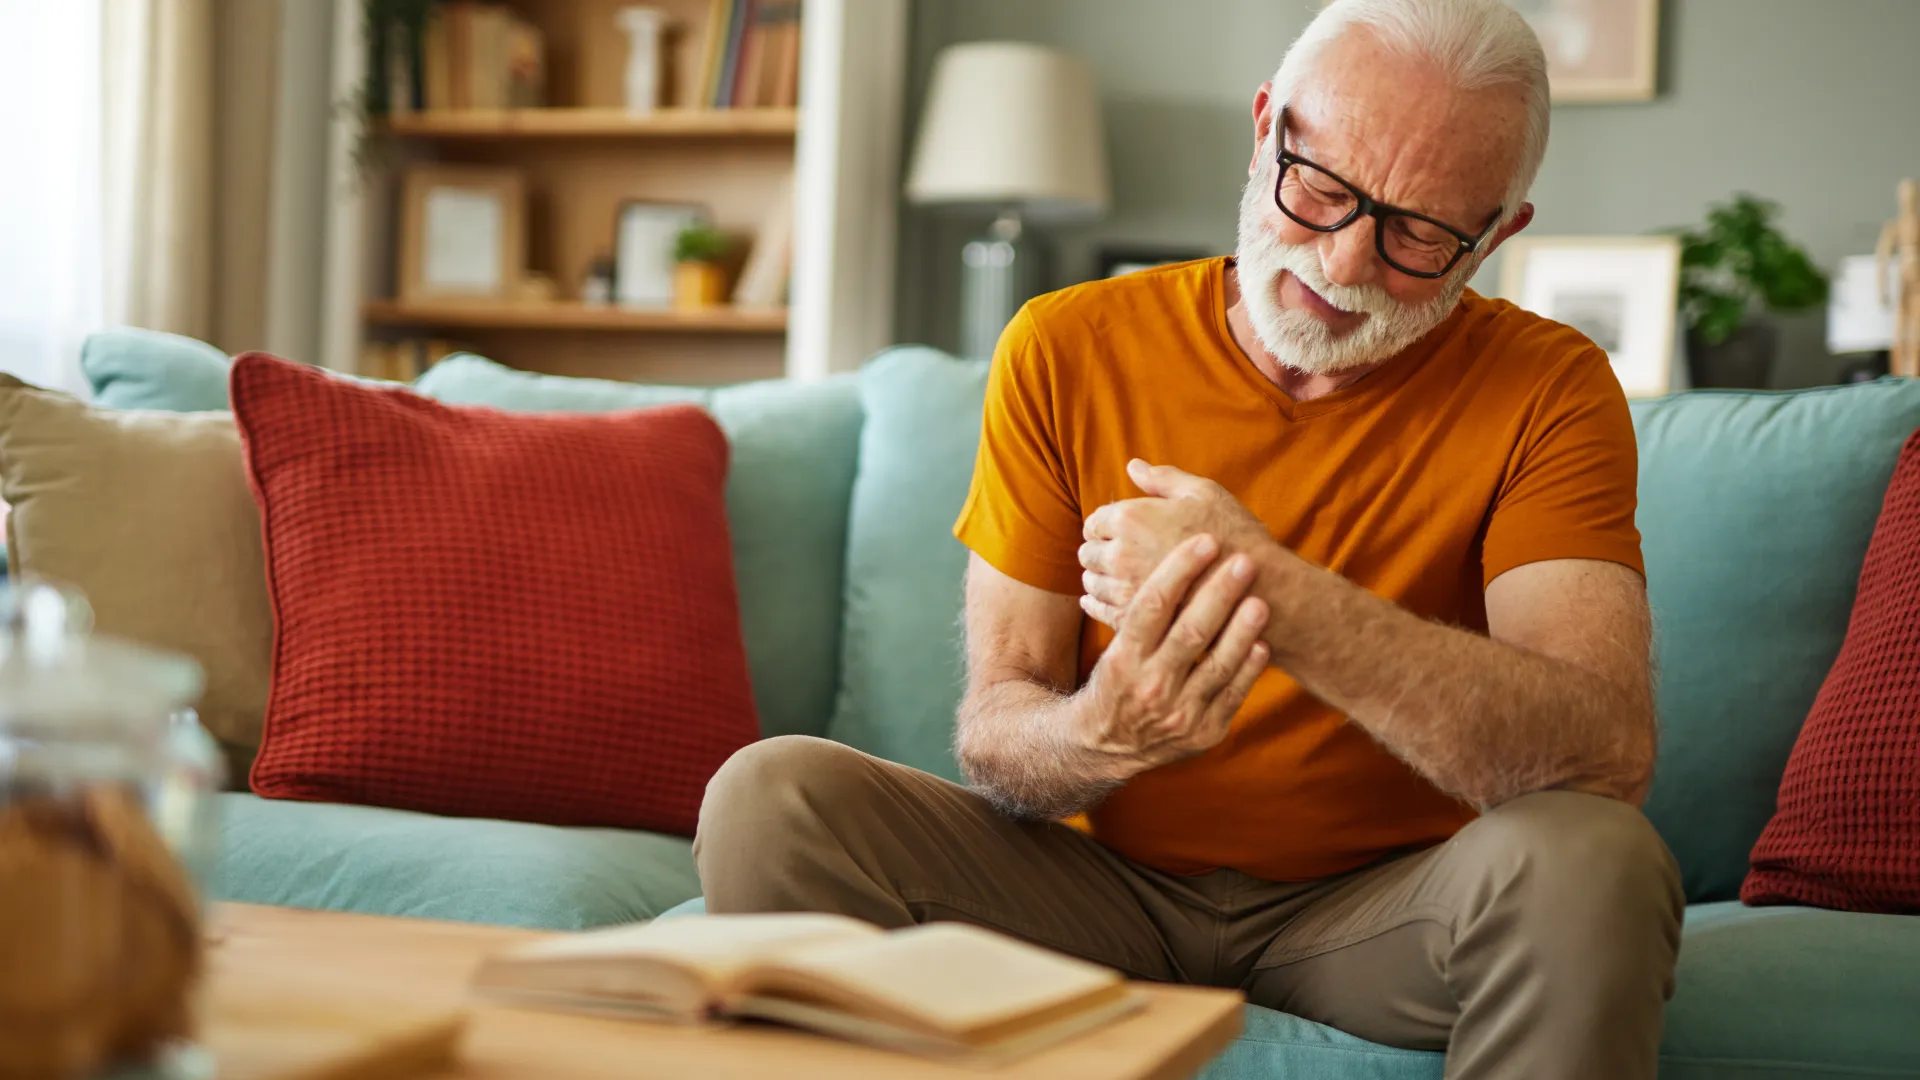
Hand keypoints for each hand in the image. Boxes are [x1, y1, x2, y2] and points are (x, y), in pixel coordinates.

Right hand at [1073, 533, 1270, 769]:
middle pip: (1190, 631)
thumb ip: (1140, 613)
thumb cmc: (1115, 681)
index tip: (1205, 541)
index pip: (1153, 604)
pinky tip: (1262, 643)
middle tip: (1244, 562)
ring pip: (1217, 665)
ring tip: (1261, 601)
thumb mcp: (1115, 648)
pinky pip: (1232, 696)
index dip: (1181, 568)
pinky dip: (1249, 669)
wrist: (1105, 745)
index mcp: (1125, 657)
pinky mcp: (1204, 733)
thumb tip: (1161, 552)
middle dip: (1220, 593)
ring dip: (1242, 630)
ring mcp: (1179, 713)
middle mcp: (1150, 685)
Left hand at [1079, 460, 1272, 625]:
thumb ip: (1162, 479)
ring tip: (1117, 577)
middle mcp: (1120, 554)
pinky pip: (1100, 611)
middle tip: (1115, 555)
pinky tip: (1105, 601)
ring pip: (1092, 584)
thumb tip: (1134, 466)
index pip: (1094, 521)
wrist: (1258, 587)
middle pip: (1088, 553)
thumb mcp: (1203, 493)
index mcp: (1130, 518)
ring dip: (1099, 579)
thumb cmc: (1234, 535)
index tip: (1117, 532)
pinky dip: (1098, 605)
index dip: (1104, 526)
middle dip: (1099, 552)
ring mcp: (1125, 590)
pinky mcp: (1134, 620)